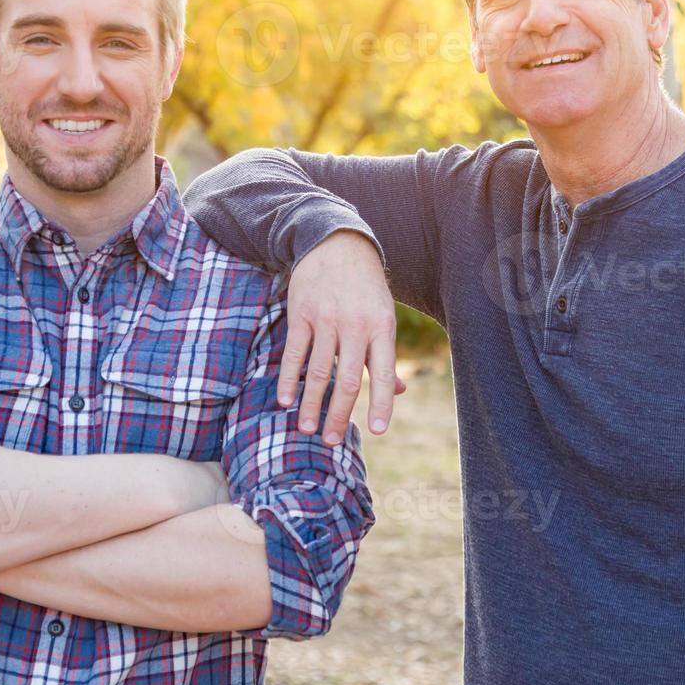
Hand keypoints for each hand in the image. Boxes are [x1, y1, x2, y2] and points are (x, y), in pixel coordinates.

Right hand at [280, 232, 405, 445]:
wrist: (335, 242)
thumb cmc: (365, 286)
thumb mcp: (384, 314)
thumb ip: (385, 354)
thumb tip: (399, 391)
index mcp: (382, 326)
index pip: (384, 373)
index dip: (381, 403)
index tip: (376, 431)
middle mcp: (355, 325)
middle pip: (348, 380)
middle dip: (339, 415)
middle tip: (331, 442)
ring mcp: (326, 319)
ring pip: (318, 371)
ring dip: (312, 404)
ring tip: (307, 429)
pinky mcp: (301, 313)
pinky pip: (295, 353)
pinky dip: (289, 379)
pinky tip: (286, 400)